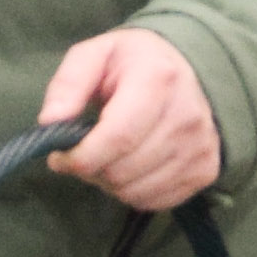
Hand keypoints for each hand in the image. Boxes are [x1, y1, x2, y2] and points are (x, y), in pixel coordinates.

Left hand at [40, 28, 220, 213]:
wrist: (192, 69)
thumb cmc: (135, 63)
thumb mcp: (95, 55)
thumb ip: (68, 84)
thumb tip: (50, 123)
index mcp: (158, 80)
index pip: (118, 138)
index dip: (81, 157)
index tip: (60, 156)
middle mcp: (186, 116)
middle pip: (122, 171)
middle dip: (91, 169)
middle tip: (85, 151)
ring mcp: (200, 147)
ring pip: (135, 192)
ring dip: (110, 182)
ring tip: (109, 156)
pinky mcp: (206, 171)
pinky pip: (154, 201)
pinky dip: (133, 191)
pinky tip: (131, 166)